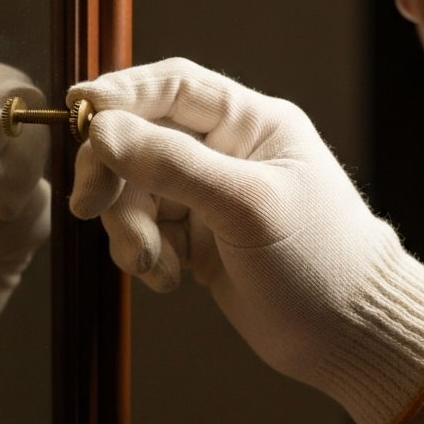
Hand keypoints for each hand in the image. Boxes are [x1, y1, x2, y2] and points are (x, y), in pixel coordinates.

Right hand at [67, 58, 423, 423]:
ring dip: (130, 227)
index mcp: (253, 123)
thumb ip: (174, 164)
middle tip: (89, 208)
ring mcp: (210, 196)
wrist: (348, 337)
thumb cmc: (319, 262)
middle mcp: (228, 152)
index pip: (174, 87)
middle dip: (113, 174)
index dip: (120, 93)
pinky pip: (147, 229)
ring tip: (155, 266)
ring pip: (136, 189)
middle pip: (142, 139)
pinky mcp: (199, 238)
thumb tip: (101, 129)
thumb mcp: (246, 206)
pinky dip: (145, 254)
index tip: (75, 110)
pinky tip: (171, 279)